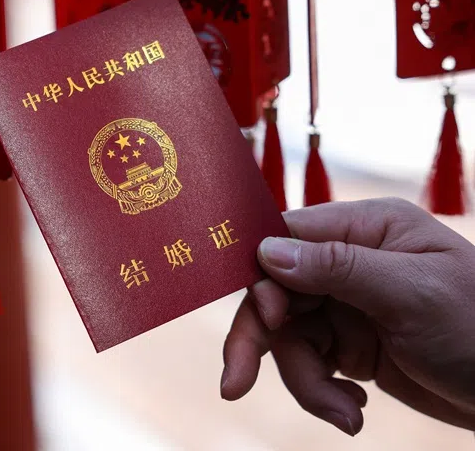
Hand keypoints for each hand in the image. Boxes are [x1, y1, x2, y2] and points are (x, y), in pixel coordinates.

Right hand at [221, 198, 474, 435]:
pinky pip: (310, 364)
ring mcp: (347, 305)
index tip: (266, 320)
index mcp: (365, 230)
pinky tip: (352, 412)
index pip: (286, 238)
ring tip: (344, 415)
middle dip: (260, 341)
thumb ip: (336, 267)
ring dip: (305, 381)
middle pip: (275, 293)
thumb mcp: (411, 293)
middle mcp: (348, 262)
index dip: (263, 278)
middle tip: (235, 384)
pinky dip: (321, 393)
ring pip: (288, 337)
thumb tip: (266, 252)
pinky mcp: (351, 345)